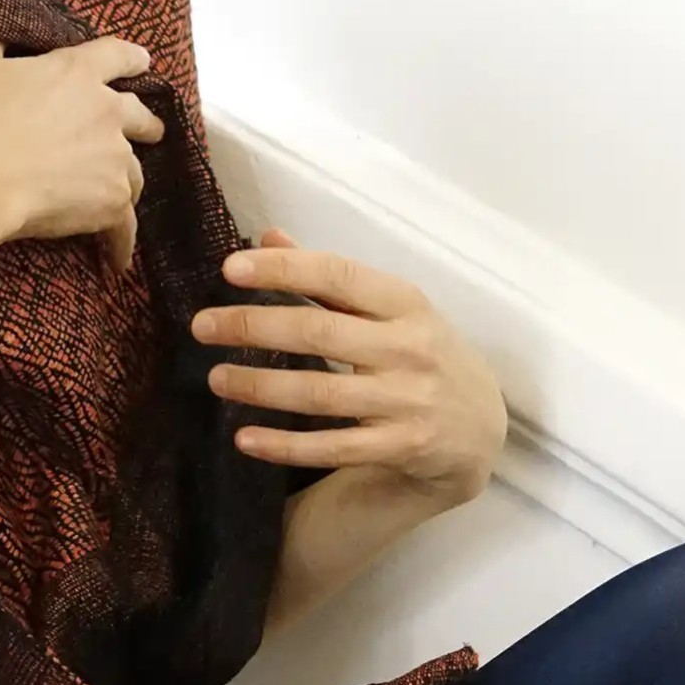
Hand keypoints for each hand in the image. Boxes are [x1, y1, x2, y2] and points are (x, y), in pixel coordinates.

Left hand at [188, 226, 507, 503]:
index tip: (230, 268)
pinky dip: (285, 445)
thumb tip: (267, 237)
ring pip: (321, 395)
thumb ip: (330, 277)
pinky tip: (244, 438)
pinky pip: (333, 448)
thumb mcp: (391, 308)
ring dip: (261, 386)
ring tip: (216, 378)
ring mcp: (408, 402)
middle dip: (254, 327)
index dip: (284, 270)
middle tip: (202, 326)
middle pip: (320, 335)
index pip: (338, 275)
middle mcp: (410, 349)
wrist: (481, 427)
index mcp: (406, 303)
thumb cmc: (422, 353)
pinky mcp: (401, 448)